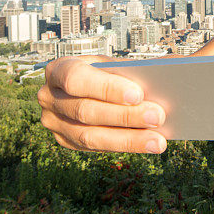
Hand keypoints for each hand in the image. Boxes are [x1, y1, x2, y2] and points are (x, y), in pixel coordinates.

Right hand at [37, 56, 167, 153]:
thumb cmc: (107, 72)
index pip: (77, 79)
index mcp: (59, 69)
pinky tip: (149, 144)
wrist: (93, 87)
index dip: (106, 88)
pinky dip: (124, 146)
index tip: (138, 94)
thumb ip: (132, 71)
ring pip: (90, 136)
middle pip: (86, 111)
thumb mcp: (114, 64)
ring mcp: (53, 122)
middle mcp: (48, 96)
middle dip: (125, 116)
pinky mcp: (65, 141)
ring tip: (158, 140)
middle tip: (158, 116)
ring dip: (128, 139)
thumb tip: (165, 76)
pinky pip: (95, 148)